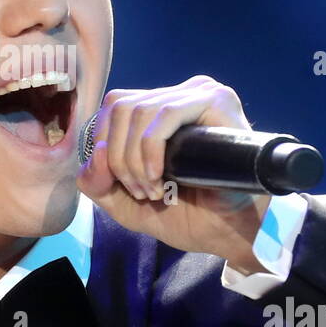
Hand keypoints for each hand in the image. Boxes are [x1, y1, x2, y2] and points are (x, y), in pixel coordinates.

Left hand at [75, 75, 270, 274]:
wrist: (230, 232)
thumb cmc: (185, 214)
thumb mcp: (124, 201)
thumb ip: (97, 181)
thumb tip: (95, 152)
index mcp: (158, 110)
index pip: (113, 107)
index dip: (105, 147)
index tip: (125, 187)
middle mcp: (178, 95)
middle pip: (120, 106)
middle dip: (118, 157)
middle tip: (141, 191)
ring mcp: (199, 94)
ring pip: (138, 110)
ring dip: (133, 158)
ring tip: (152, 189)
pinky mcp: (216, 101)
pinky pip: (165, 113)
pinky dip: (150, 148)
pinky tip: (158, 175)